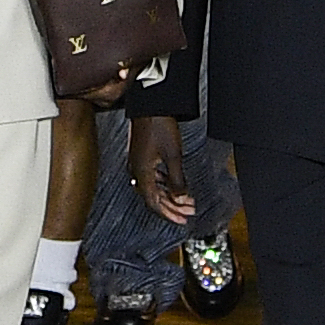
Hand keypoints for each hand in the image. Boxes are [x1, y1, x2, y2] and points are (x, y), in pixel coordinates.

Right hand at [128, 113, 197, 227]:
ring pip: (154, 187)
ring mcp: (139, 163)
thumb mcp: (173, 156)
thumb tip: (180, 199)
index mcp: (142, 173)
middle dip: (172, 207)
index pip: (153, 203)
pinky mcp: (143, 156)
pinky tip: (175, 185)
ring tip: (186, 200)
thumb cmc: (159, 125)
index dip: (168, 214)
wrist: (151, 105)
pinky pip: (154, 177)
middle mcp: (137, 170)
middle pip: (154, 198)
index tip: (181, 220)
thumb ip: (177, 180)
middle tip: (187, 213)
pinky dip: (166, 184)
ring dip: (171, 195)